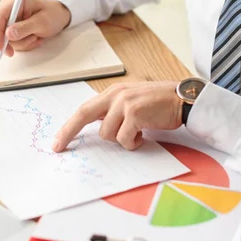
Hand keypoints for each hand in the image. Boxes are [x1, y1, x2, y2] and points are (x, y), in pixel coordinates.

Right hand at [0, 0, 71, 56]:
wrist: (60, 16)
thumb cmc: (53, 15)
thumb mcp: (42, 22)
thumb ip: (25, 28)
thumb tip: (8, 35)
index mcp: (14, 1)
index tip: (0, 47)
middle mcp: (8, 8)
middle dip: (4, 42)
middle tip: (11, 53)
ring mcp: (9, 19)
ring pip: (3, 38)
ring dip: (20, 43)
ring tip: (36, 37)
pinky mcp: (12, 28)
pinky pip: (11, 41)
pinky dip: (22, 44)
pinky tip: (34, 39)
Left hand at [52, 81, 183, 151]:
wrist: (183, 98)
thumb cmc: (159, 103)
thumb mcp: (132, 102)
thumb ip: (114, 110)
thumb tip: (98, 127)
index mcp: (113, 92)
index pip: (84, 109)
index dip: (69, 126)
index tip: (58, 140)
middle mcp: (115, 95)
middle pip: (83, 115)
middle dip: (68, 132)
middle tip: (58, 147)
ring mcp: (124, 103)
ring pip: (107, 134)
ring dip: (121, 140)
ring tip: (136, 134)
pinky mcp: (135, 114)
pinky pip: (124, 139)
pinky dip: (133, 143)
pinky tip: (143, 136)